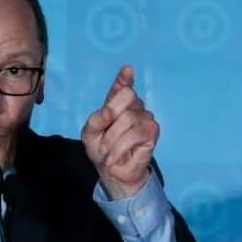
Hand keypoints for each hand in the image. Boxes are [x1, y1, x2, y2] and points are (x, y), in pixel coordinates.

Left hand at [81, 65, 158, 198]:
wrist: (112, 170)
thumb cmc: (102, 149)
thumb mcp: (90, 134)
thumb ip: (95, 120)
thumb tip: (108, 112)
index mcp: (117, 103)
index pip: (123, 86)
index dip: (124, 78)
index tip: (127, 70)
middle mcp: (134, 106)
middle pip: (127, 96)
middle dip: (110, 116)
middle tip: (103, 135)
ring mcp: (145, 118)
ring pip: (129, 118)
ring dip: (112, 139)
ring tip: (107, 152)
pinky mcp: (152, 133)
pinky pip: (136, 134)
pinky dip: (120, 148)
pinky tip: (114, 157)